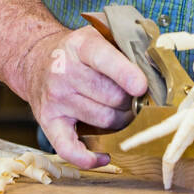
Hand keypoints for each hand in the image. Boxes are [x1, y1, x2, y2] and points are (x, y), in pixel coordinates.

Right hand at [20, 26, 147, 170]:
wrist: (37, 59)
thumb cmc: (79, 51)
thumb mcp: (100, 34)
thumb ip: (126, 44)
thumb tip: (156, 63)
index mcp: (81, 46)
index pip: (104, 59)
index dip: (126, 74)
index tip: (141, 86)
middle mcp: (65, 72)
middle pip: (111, 96)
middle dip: (131, 100)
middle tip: (134, 97)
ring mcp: (56, 98)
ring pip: (103, 120)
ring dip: (120, 120)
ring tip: (120, 110)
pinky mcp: (48, 121)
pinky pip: (69, 149)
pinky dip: (89, 158)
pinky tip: (104, 155)